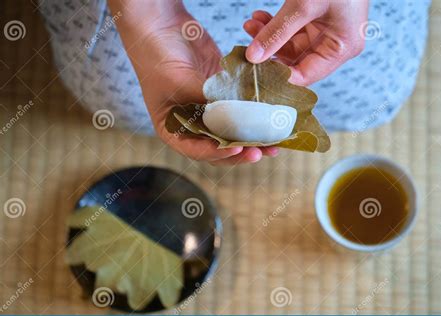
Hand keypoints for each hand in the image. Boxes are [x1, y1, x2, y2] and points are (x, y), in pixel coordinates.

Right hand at [109, 0, 277, 164]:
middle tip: (259, 152)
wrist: (160, 24)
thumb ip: (206, 100)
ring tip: (272, 143)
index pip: (196, 150)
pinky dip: (254, 114)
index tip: (237, 150)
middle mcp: (191, 124)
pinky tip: (270, 118)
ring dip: (252, 138)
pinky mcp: (222, 94)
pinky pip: (240, 108)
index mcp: (173, 129)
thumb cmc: (157, 56)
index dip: (218, 154)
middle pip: (218, 147)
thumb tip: (237, 117)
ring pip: (233, 130)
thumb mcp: (179, 83)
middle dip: (240, 151)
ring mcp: (208, 110)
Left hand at [244, 0, 368, 85]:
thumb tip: (253, 56)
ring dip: (269, 36)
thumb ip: (277, 32)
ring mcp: (326, 31)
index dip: (279, 76)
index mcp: (342, 47)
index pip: (306, 75)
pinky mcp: (316, 19)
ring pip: (290, 44)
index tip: (254, 70)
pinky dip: (274, 25)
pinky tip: (259, 18)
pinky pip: (291, 29)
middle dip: (270, 52)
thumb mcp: (303, 5)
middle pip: (295, 61)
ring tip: (250, 25)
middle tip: (247, 46)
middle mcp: (336, 44)